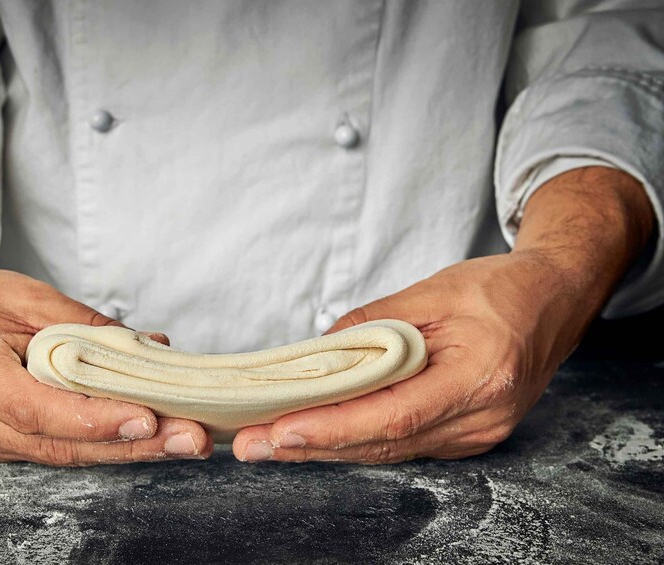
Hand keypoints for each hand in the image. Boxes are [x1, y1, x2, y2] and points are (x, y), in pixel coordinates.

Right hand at [0, 157, 211, 464]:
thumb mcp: (31, 296)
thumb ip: (87, 326)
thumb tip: (151, 350)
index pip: (38, 409)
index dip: (96, 419)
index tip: (148, 418)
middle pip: (59, 444)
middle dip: (130, 445)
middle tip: (187, 440)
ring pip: (62, 455)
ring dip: (126, 451)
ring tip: (179, 442)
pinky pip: (55, 450)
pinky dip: (102, 444)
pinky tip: (145, 438)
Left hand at [233, 167, 653, 462]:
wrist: (553, 300)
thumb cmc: (499, 289)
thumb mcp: (432, 290)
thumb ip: (374, 322)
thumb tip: (320, 350)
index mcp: (478, 378)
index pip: (392, 416)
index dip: (332, 428)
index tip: (281, 430)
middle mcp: (480, 419)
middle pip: (383, 444)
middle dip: (312, 446)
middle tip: (253, 445)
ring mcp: (477, 434)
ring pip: (389, 450)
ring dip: (328, 448)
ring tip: (272, 443)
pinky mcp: (467, 434)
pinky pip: (403, 443)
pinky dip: (357, 440)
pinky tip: (319, 435)